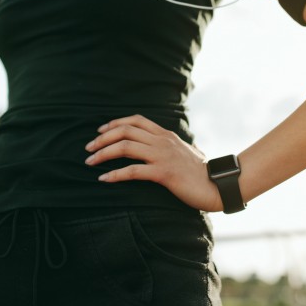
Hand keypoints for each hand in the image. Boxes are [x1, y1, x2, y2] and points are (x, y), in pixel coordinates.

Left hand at [83, 114, 223, 211]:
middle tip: (88, 148)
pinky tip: (104, 179)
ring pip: (125, 147)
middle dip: (102, 139)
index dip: (115, 123)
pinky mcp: (164, 173)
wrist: (217, 185)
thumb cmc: (201, 172)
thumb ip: (171, 146)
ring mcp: (163, 156)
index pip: (136, 120)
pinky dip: (115, 174)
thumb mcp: (184, 152)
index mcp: (166, 135)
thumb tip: (163, 146)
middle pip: (125, 131)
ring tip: (89, 162)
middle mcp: (163, 141)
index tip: (100, 131)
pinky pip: (133, 171)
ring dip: (103, 154)